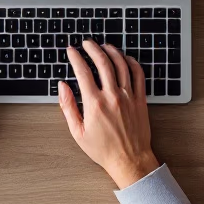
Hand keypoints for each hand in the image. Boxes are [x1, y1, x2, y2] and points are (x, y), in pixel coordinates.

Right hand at [59, 40, 159, 188]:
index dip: (75, 57)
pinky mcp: (141, 100)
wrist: (130, 160)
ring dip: (111, 51)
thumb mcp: (78, 132)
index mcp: (95, 104)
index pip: (83, 72)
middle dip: (93, 48)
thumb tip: (62, 87)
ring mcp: (129, 97)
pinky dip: (131, 62)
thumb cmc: (103, 150)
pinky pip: (138, 74)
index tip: (71, 51)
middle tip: (87, 43)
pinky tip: (125, 58)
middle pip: (103, 62)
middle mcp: (112, 96)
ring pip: (121, 65)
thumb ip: (68, 107)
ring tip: (104, 46)